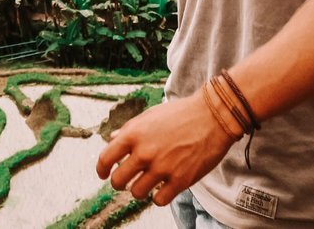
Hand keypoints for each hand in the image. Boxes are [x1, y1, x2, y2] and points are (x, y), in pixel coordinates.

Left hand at [94, 93, 235, 206]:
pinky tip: (163, 188)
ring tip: (146, 183)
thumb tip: (112, 139)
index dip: (101, 170)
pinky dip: (159, 197)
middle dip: (119, 183)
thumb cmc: (180, 113)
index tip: (103, 174)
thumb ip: (130, 129)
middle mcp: (145, 152)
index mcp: (134, 134)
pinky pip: (159, 200)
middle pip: (118, 181)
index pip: (105, 158)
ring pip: (137, 193)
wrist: (212, 116)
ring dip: (139, 190)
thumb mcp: (150, 115)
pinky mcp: (180, 180)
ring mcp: (162, 168)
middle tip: (125, 181)